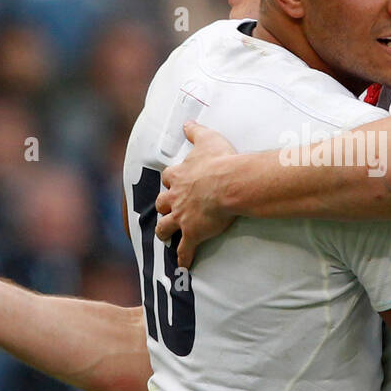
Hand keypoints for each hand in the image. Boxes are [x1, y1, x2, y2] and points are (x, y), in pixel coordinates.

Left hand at [153, 121, 239, 267]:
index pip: (169, 178)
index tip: (172, 182)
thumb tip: (187, 123)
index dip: (170, 180)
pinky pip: (185, 249)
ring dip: (164, 232)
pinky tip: (183, 267)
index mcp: (179, 176)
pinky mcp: (192, 232)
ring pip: (165, 227)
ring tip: (164, 237)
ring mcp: (182, 216)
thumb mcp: (207, 139)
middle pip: (162, 203)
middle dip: (163, 207)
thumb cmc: (220, 161)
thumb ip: (195, 131)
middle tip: (165, 210)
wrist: (227, 183)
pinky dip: (183, 258)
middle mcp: (176, 197)